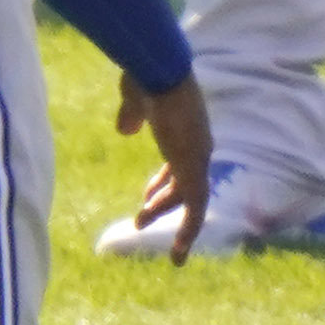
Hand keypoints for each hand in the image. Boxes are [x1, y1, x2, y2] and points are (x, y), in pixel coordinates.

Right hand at [111, 78, 214, 260]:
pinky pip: (195, 207)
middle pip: (185, 183)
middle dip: (162, 202)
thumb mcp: (135, 102)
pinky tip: (178, 253)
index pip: (179, 164)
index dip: (163, 182)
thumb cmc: (146, 78)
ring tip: (154, 240)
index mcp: (185, 130)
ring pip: (191, 198)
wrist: (159, 70)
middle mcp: (197, 145)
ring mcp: (198, 156)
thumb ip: (132, 116)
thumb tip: (126, 129)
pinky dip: (188, 231)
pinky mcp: (194, 167)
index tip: (146, 195)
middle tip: (140, 218)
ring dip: (169, 219)